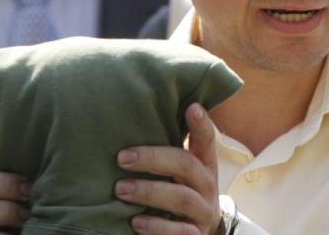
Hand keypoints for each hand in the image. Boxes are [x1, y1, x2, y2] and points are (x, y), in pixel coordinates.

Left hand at [115, 103, 221, 233]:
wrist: (199, 234)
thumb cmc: (182, 192)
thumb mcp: (183, 172)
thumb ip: (169, 153)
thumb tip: (133, 123)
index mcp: (204, 165)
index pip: (206, 141)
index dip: (201, 124)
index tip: (192, 107)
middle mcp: (207, 185)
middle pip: (186, 165)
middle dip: (153, 159)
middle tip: (122, 158)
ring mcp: (203, 211)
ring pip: (181, 198)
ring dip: (149, 192)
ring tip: (121, 189)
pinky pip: (179, 231)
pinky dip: (157, 227)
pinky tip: (136, 222)